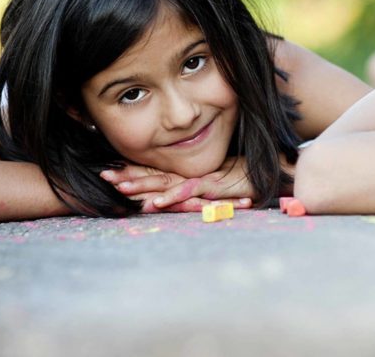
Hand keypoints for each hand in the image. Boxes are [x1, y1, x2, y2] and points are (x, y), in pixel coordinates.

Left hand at [100, 160, 252, 212]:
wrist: (270, 174)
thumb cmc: (242, 181)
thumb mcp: (213, 188)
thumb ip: (194, 192)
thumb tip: (170, 198)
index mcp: (187, 175)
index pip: (155, 172)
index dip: (132, 171)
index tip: (108, 173)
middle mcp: (190, 175)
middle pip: (154, 175)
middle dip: (129, 176)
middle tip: (104, 176)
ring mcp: (201, 179)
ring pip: (167, 182)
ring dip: (144, 185)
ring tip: (122, 189)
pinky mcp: (214, 186)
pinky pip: (189, 191)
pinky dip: (173, 196)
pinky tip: (157, 202)